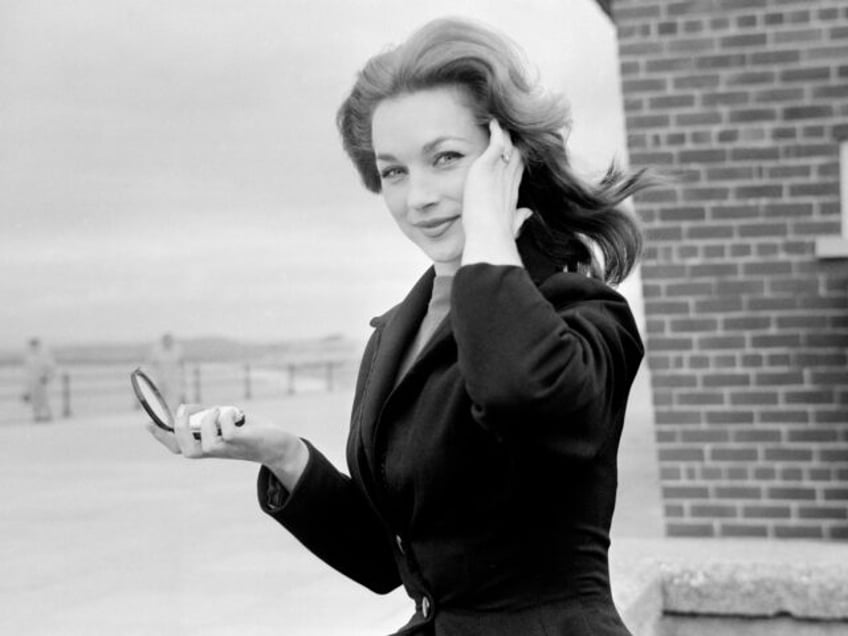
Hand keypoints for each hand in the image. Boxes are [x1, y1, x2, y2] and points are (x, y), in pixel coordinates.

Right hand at [144, 404, 308, 490]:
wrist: (280, 446)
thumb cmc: (252, 432)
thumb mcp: (225, 422)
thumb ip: (208, 416)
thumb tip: (187, 407)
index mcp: (208, 446)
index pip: (178, 446)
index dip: (162, 436)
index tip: (147, 423)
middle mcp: (216, 451)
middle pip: (186, 450)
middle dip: (178, 430)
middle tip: (182, 410)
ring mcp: (230, 448)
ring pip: (206, 445)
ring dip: (208, 422)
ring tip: (219, 411)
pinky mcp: (244, 442)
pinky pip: (228, 434)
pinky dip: (226, 419)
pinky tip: (236, 414)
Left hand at [460, 119, 532, 266]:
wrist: (489, 234)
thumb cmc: (497, 235)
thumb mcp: (512, 224)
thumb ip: (519, 217)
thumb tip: (527, 213)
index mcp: (512, 191)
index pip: (516, 168)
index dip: (516, 157)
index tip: (516, 147)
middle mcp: (509, 178)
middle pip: (516, 153)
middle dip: (514, 141)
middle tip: (511, 127)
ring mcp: (500, 171)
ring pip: (508, 144)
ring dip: (505, 133)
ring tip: (501, 121)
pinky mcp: (488, 165)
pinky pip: (496, 141)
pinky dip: (495, 131)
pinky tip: (493, 121)